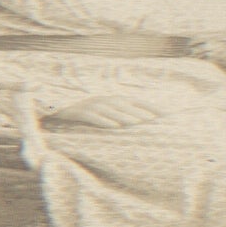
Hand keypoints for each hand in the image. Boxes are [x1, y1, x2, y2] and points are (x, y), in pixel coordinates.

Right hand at [49, 96, 165, 127]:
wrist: (58, 107)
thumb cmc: (86, 112)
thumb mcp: (105, 111)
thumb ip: (121, 114)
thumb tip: (141, 123)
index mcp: (114, 99)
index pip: (137, 101)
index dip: (151, 107)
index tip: (167, 114)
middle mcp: (105, 100)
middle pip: (126, 105)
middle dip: (142, 112)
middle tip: (157, 121)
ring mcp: (93, 105)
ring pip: (112, 110)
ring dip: (126, 116)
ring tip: (139, 124)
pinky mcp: (80, 112)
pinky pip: (94, 117)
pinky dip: (105, 121)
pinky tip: (115, 127)